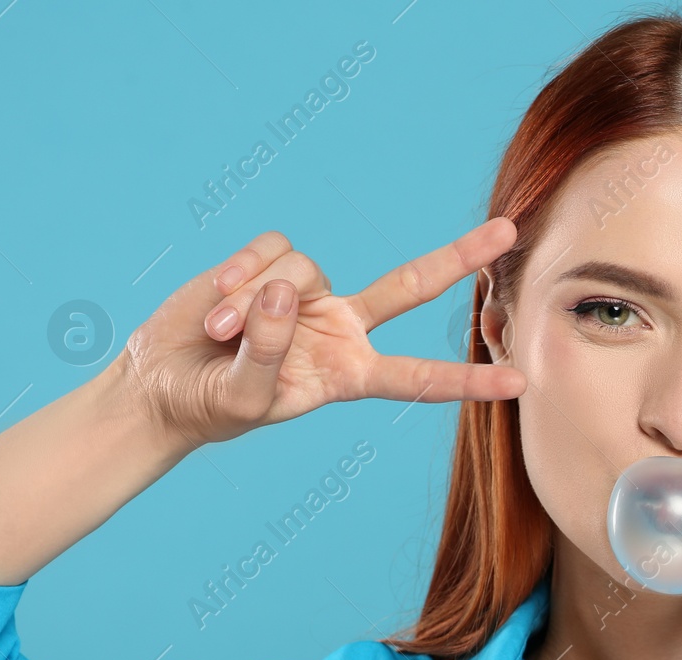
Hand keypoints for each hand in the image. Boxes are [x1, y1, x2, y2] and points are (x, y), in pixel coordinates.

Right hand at [114, 217, 527, 445]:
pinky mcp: (271, 265)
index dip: (468, 380)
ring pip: (304, 270)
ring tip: (220, 335)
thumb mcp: (244, 398)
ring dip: (255, 303)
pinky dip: (240, 274)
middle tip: (509, 230)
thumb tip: (286, 291)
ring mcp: (308, 293)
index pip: (419, 378)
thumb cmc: (209, 405)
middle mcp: (341, 328)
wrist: (161, 385)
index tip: (520, 384)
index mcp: (350, 374)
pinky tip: (215, 302)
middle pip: (411, 286)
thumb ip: (270, 350)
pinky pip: (271, 250)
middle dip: (460, 257)